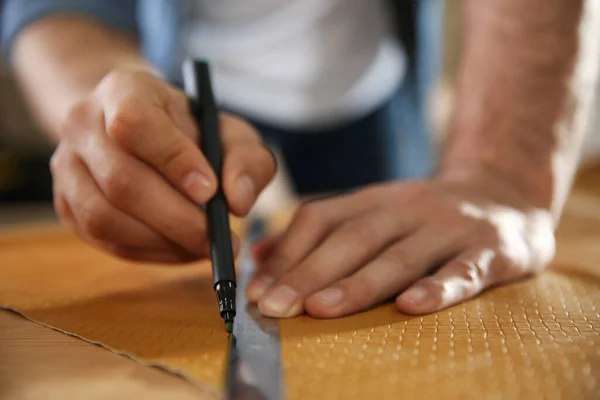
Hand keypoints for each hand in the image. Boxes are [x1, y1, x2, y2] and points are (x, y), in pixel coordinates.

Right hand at [51, 69, 275, 262]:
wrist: (143, 134)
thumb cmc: (193, 133)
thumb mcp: (230, 133)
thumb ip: (246, 159)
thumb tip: (238, 201)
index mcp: (124, 90)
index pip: (135, 123)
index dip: (173, 161)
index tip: (209, 191)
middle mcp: (83, 124)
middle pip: (120, 180)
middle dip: (176, 218)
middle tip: (216, 238)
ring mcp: (67, 166)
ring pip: (103, 217)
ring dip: (161, 241)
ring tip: (201, 244)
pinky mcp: (67, 204)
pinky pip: (103, 240)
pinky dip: (148, 252)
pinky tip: (179, 246)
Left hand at [246, 178, 554, 317]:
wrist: (505, 192)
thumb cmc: (425, 216)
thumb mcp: (372, 211)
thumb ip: (320, 232)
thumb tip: (259, 256)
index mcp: (374, 199)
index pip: (320, 219)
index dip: (286, 254)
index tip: (256, 290)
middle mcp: (407, 208)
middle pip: (352, 239)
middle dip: (309, 273)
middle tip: (274, 306)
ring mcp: (449, 227)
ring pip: (399, 256)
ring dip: (358, 284)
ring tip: (321, 309)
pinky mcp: (491, 249)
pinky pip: (463, 270)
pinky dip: (439, 288)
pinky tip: (412, 308)